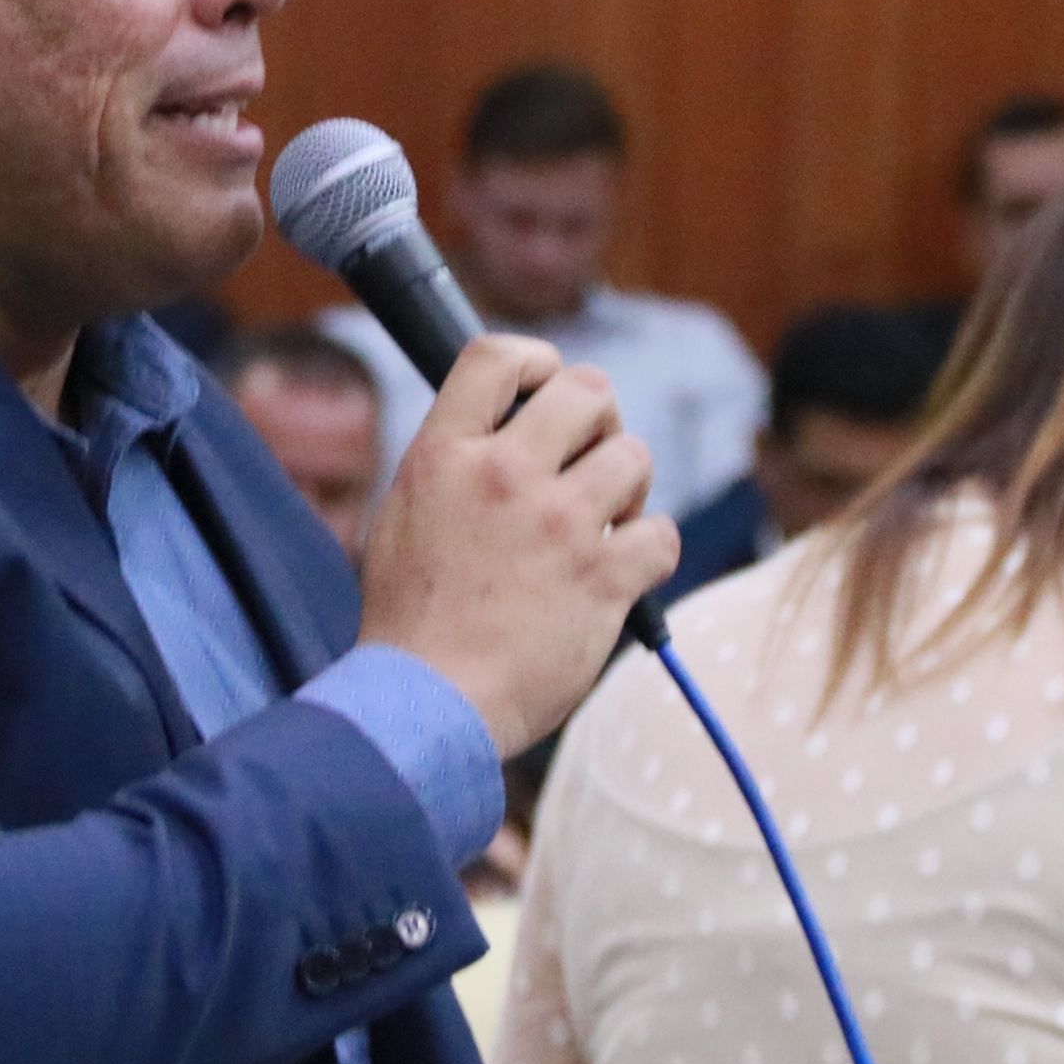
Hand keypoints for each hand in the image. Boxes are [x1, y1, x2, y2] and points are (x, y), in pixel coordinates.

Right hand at [355, 334, 677, 757]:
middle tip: (587, 464)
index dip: (536, 361)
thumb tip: (494, 431)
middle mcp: (503, 476)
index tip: (545, 389)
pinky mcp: (602, 577)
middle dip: (600, 421)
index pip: (497, 356)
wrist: (425, 707)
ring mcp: (558, 524)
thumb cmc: (409, 623)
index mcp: (444, 455)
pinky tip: (619, 577)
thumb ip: (450, 465)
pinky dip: (650, 553)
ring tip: (601, 527)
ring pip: (634, 457)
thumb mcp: (401, 517)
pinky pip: (662, 534)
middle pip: (588, 390)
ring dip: (627, 490)